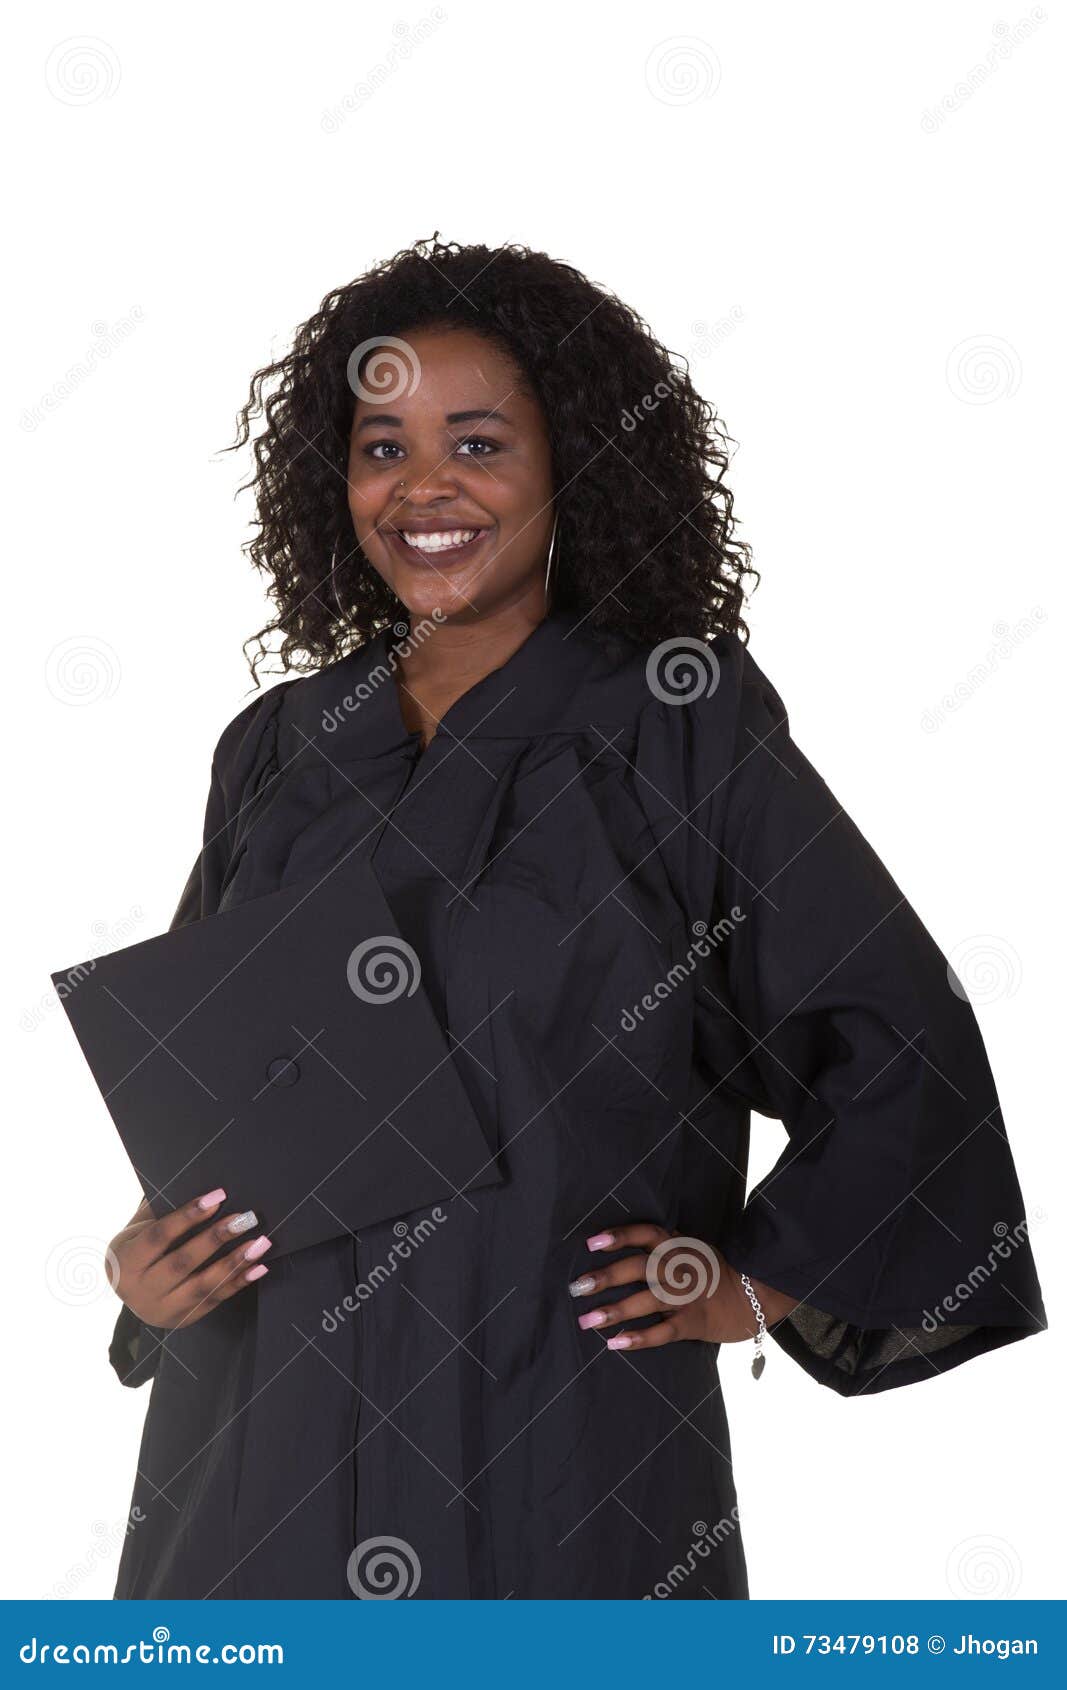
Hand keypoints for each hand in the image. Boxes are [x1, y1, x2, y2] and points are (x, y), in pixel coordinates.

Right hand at [108, 1189, 272, 1329]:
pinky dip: (239, 1282)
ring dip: (235, 1262)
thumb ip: (160, 1210)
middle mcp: (139, 1290)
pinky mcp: (183, 1320)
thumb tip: (196, 1183)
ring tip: (260, 1242)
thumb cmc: (139, 1246)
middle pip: (182, 1262)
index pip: (159, 1236)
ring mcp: (161, 1310)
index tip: (218, 1196)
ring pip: (202, 1286)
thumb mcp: (138, 1228)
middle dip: (216, 1238)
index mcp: (125, 1261)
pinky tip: (259, 1267)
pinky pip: (215, 1300)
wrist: (128, 1289)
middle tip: (245, 1217)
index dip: (188, 1216)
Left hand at [567, 1222, 796, 1351]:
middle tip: (577, 1287)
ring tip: (586, 1320)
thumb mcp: (690, 1246)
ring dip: (614, 1311)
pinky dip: (638, 1339)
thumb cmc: (713, 1270)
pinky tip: (615, 1344)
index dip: (619, 1236)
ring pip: (645, 1301)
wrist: (752, 1295)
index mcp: (676, 1246)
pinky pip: (661, 1332)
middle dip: (605, 1277)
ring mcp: (685, 1297)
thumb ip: (662, 1242)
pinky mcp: (691, 1323)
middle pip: (637, 1268)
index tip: (591, 1243)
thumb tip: (626, 1237)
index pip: (644, 1234)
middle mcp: (677, 1269)